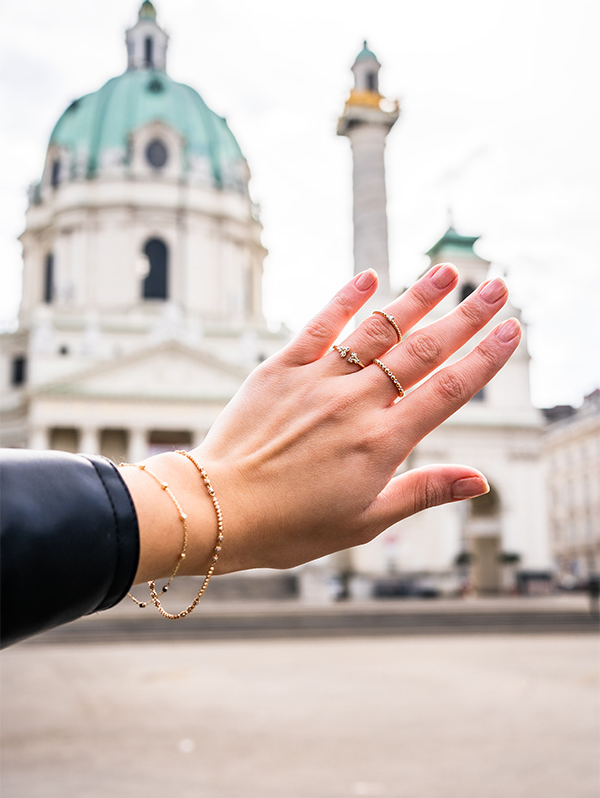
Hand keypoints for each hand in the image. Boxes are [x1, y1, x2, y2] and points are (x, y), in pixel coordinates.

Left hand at [188, 262, 520, 572]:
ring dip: (415, 298)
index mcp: (382, 442)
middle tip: (496, 285)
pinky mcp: (280, 369)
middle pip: (422, 350)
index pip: (448, 390)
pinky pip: (319, 326)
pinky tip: (368, 277)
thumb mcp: (366, 521)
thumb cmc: (292, 525)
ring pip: (377, 330)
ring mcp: (317, 381)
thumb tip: (480, 480)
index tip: (512, 330)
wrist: (219, 509)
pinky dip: (345, 300)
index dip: (485, 358)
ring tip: (446, 271)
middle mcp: (356, 404)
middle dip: (466, 316)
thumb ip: (424, 491)